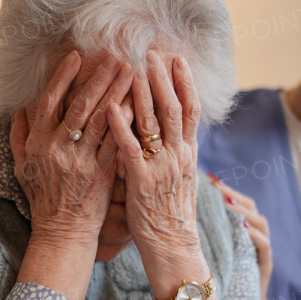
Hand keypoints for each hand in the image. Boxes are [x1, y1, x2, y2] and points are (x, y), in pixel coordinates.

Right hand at [12, 51, 131, 248]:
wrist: (62, 232)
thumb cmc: (43, 199)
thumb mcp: (22, 168)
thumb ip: (19, 137)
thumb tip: (18, 110)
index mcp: (39, 144)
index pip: (50, 102)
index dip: (63, 77)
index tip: (78, 56)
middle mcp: (59, 149)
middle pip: (81, 106)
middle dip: (100, 78)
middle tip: (117, 57)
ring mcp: (81, 161)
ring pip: (102, 120)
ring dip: (118, 92)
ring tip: (131, 71)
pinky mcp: (101, 174)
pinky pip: (116, 142)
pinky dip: (127, 122)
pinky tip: (138, 103)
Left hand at [110, 51, 207, 292]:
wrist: (174, 247)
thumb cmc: (171, 214)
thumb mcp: (180, 178)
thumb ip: (176, 152)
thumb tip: (172, 130)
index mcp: (188, 154)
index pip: (191, 110)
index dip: (184, 82)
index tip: (175, 58)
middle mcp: (179, 156)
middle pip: (174, 108)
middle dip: (163, 78)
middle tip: (152, 51)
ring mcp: (162, 168)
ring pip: (154, 123)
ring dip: (142, 93)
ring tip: (132, 67)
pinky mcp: (142, 182)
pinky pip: (130, 150)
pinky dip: (120, 127)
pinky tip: (110, 108)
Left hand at [208, 174, 271, 299]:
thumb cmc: (223, 281)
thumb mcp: (213, 255)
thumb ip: (206, 236)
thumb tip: (180, 217)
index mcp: (242, 232)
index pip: (238, 204)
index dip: (226, 190)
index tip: (209, 179)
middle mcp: (255, 237)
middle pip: (250, 207)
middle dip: (233, 195)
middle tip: (216, 186)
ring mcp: (262, 251)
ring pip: (259, 223)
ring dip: (244, 211)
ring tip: (228, 204)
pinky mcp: (265, 265)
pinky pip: (264, 245)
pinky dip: (253, 235)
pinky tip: (242, 228)